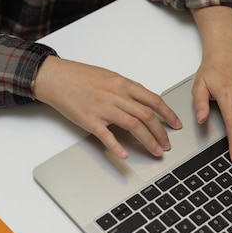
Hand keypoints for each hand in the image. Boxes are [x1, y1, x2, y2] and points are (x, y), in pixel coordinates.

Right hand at [33, 56, 181, 158]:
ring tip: (156, 151)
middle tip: (167, 145)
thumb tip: (144, 102)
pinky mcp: (89, 119)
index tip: (176, 125)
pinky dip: (117, 146)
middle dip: (161, 132)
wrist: (55, 77)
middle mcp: (116, 95)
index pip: (154, 100)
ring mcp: (103, 107)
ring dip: (148, 140)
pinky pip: (106, 135)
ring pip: (133, 125)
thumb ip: (127, 90)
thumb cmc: (81, 76)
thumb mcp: (110, 77)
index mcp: (123, 84)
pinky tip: (125, 155)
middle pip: (147, 115)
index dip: (168, 114)